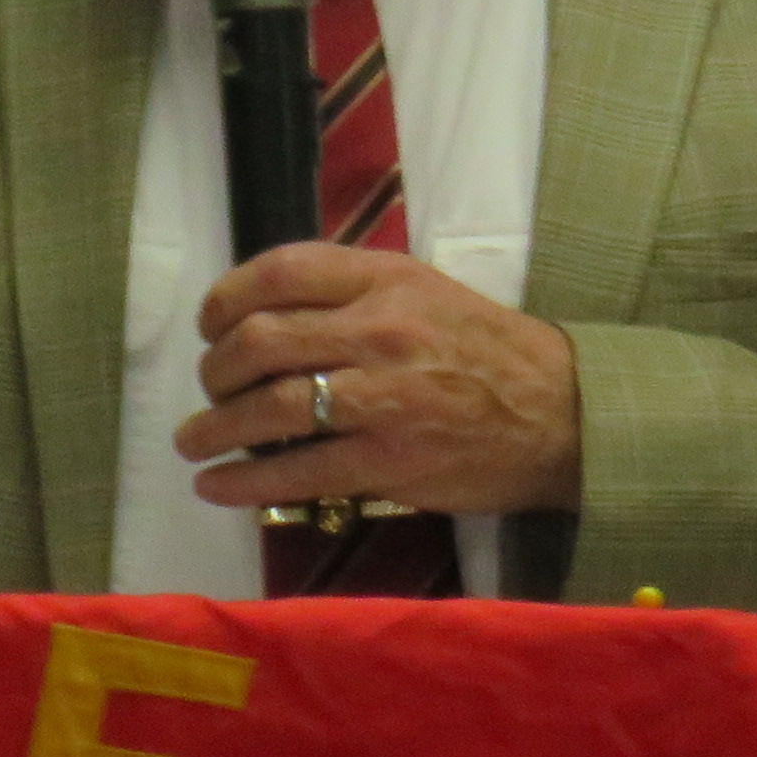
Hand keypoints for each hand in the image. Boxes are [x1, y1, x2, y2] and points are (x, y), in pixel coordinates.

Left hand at [178, 242, 582, 517]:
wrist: (562, 415)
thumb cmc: (489, 352)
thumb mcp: (426, 292)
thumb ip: (353, 292)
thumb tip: (267, 311)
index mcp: (388, 279)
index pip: (281, 270)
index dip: (226, 299)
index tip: (211, 325)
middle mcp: (382, 330)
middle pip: (261, 339)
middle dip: (215, 369)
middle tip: (209, 388)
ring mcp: (384, 398)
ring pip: (271, 407)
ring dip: (214, 428)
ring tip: (193, 441)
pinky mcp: (389, 461)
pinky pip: (298, 470)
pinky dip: (244, 481)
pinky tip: (215, 486)